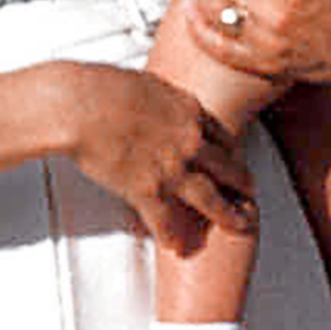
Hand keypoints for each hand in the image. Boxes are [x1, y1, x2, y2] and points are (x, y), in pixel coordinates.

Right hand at [48, 61, 252, 255]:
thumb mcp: (147, 83)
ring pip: (210, 197)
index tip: (237, 159)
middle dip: (242, 183)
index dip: (232, 152)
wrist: (79, 105)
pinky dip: (171, 236)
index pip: (222, 136)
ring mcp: (171, 167)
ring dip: (226, 215)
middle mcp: (189, 140)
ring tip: (238, 225)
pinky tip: (177, 247)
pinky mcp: (147, 189)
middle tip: (251, 193)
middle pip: (226, 167)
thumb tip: (160, 102)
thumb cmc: (101, 86)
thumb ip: (162, 98)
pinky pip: (166, 220)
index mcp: (189, 111)